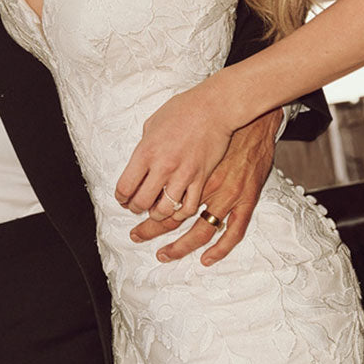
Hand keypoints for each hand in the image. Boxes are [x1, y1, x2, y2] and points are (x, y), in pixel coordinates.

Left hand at [115, 82, 233, 220]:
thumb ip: (144, 144)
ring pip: (164, 210)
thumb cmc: (183, 110)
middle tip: (136, 206)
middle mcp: (163, 166)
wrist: (214, 107)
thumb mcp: (153, 123)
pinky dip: (180, 213)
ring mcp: (183, 174)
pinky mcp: (201, 178)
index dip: (121, 197)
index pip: (125, 186)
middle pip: (141, 202)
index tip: (122, 198)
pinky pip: (188, 207)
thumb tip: (140, 161)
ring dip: (156, 215)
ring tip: (156, 211)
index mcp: (146, 151)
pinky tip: (177, 209)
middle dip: (135, 208)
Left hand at [128, 108, 280, 264]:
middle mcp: (180, 173)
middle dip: (144, 227)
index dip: (125, 200)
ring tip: (163, 253)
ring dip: (173, 240)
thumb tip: (136, 163)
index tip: (125, 205)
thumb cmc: (192, 110)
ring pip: (185, 221)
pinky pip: (227, 227)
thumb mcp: (158, 120)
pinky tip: (206, 259)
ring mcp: (212, 185)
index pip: (131, 187)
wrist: (229, 104)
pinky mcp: (238, 193)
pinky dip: (217, 247)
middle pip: (155, 209)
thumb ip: (148, 145)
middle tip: (136, 235)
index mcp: (156, 154)